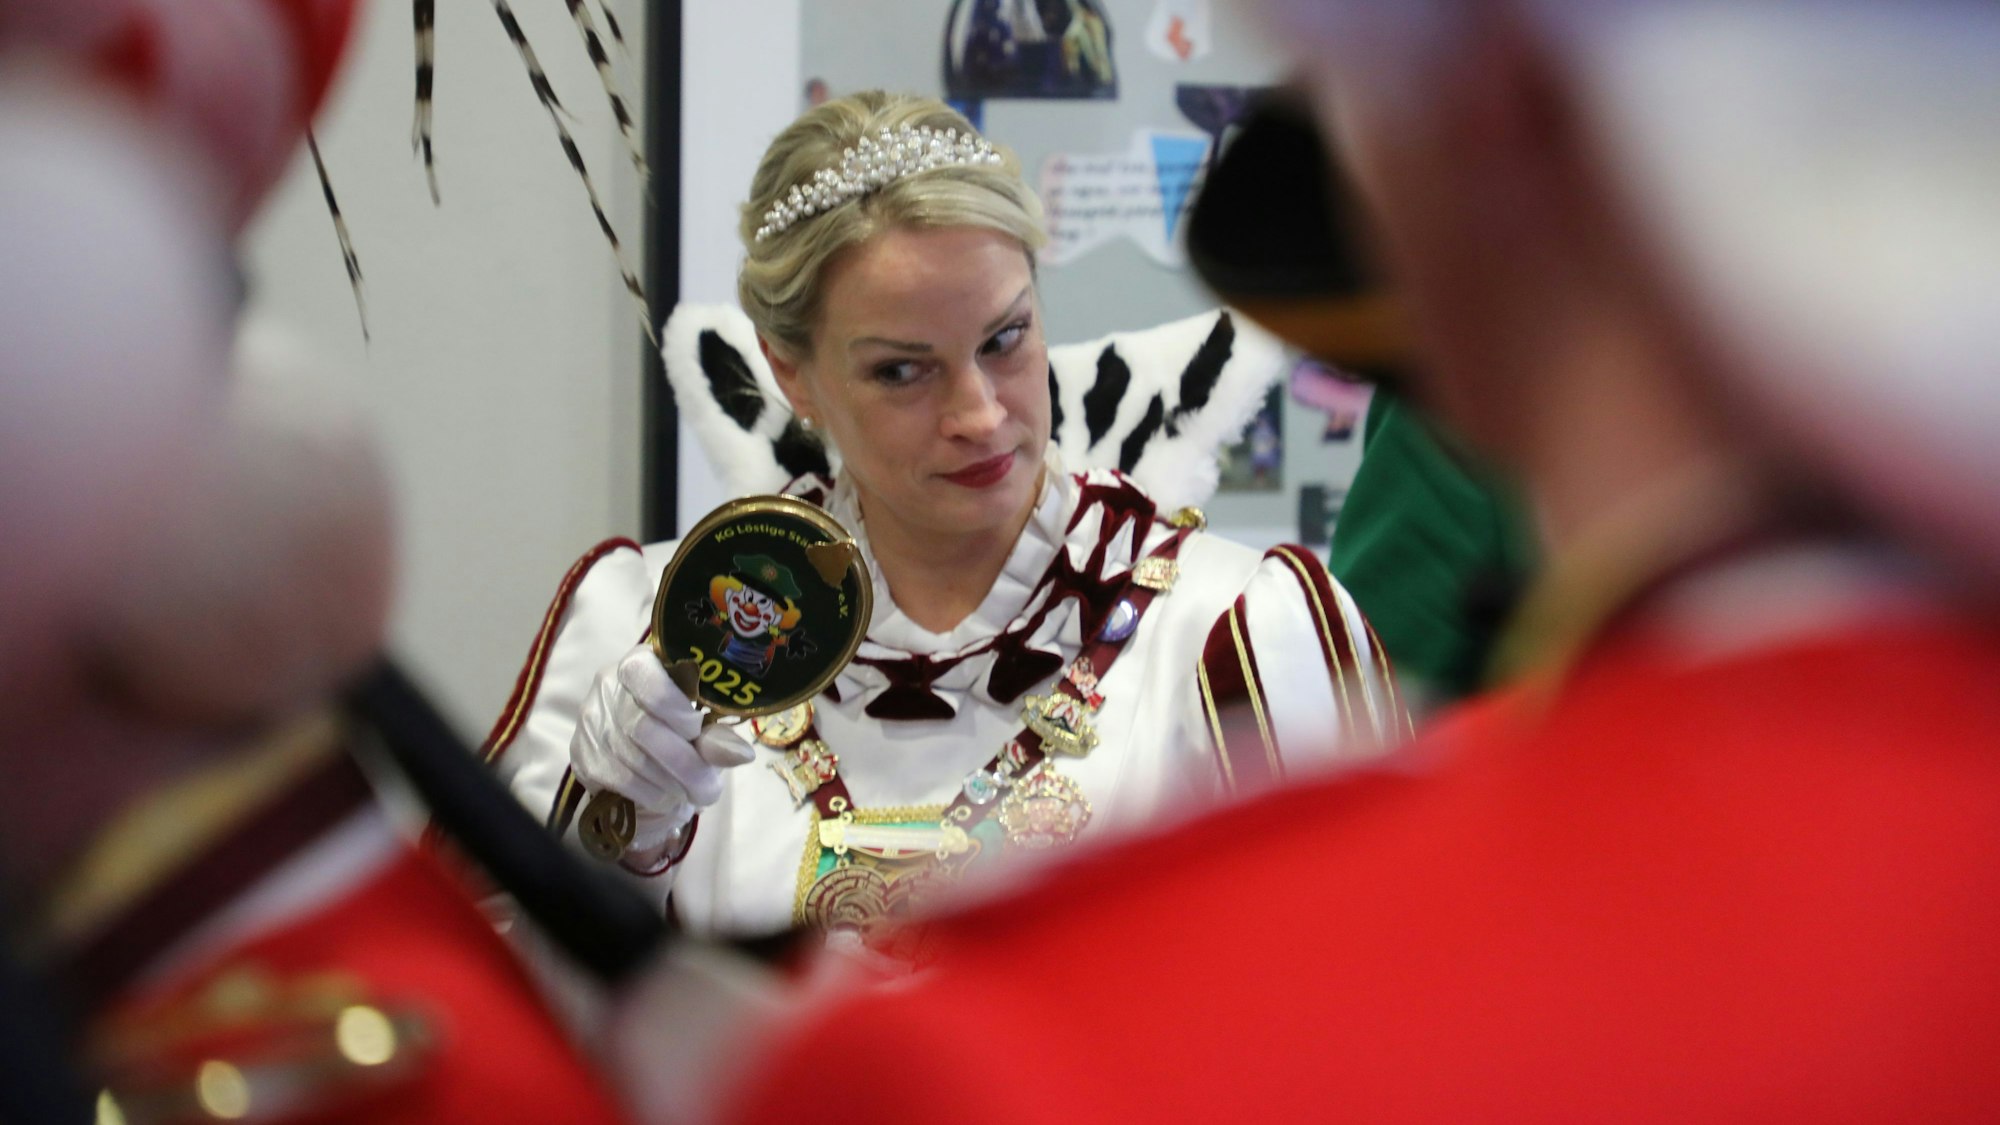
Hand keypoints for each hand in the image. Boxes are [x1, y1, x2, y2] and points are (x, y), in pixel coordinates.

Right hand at [569, 645, 754, 856]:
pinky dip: (650, 794)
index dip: (672, 704)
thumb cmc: (678, 730)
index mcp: (641, 662)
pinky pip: (619, 779)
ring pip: (632, 758)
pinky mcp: (582, 754)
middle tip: (709, 788)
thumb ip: (717, 738)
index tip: (696, 727)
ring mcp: (591, 720)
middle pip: (642, 726)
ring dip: (669, 784)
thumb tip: (740, 755)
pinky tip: (667, 798)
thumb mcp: (702, 729)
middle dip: (683, 763)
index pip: (644, 674)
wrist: (641, 758)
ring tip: (692, 794)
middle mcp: (608, 685)